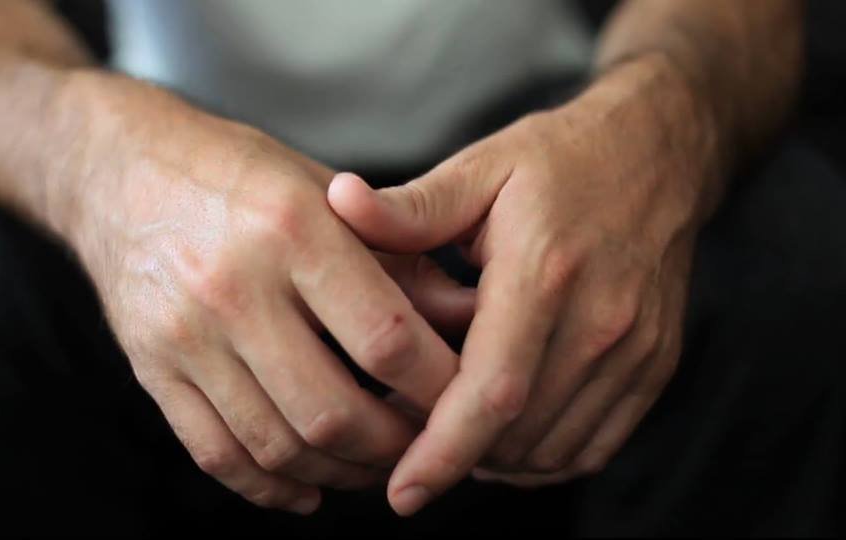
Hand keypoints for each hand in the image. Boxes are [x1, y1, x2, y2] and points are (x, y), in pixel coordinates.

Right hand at [59, 74, 473, 512]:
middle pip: (333, 411)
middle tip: (424, 442)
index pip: (386, 336)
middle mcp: (234, 286)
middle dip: (396, 446)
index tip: (464, 399)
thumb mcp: (323, 189)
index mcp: (293, 228)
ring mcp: (185, 335)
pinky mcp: (151, 369)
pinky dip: (271, 488)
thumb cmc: (238, 174)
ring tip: (373, 462)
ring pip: (279, 446)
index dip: (439, 385)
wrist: (119, 169)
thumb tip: (470, 317)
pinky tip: (307, 487)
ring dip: (341, 473)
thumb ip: (398, 255)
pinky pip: (218, 454)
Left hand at [329, 57, 720, 513]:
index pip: (491, 392)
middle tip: (408, 457)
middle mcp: (599, 320)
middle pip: (521, 433)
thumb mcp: (479, 169)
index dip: (442, 452)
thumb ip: (410, 206)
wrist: (657, 153)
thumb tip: (338, 202)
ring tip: (451, 442)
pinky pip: (596, 445)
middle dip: (458, 461)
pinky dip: (544, 458)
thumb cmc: (558, 161)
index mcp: (544, 272)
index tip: (401, 493)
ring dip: (497, 462)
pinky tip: (505, 438)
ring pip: (556, 448)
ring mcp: (635, 348)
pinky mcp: (657, 363)